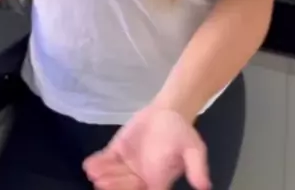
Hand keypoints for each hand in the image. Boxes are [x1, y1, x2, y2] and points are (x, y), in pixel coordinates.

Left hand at [83, 104, 210, 189]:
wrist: (168, 111)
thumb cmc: (181, 132)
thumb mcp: (194, 148)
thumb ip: (197, 167)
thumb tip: (205, 186)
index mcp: (158, 182)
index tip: (132, 186)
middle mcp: (140, 178)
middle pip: (125, 187)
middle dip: (114, 186)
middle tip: (102, 183)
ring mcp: (127, 166)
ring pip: (114, 175)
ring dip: (104, 175)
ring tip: (94, 173)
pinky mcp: (118, 152)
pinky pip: (107, 160)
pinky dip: (98, 162)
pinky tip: (89, 164)